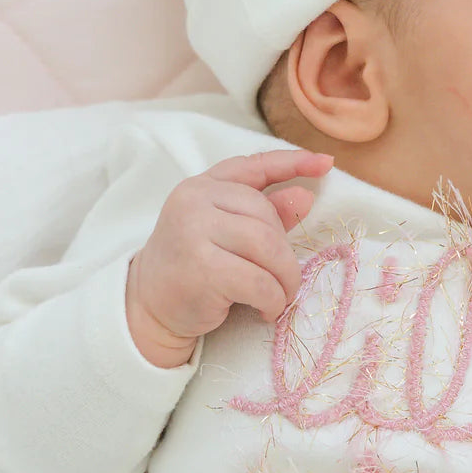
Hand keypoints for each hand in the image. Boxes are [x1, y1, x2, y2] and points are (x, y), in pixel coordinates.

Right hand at [126, 149, 333, 367]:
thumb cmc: (193, 266)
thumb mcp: (226, 233)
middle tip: (286, 280)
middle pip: (266, 217)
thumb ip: (264, 213)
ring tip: (280, 296)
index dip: (292, 163)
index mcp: (202, 186)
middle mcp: (195, 201)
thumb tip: (306, 195)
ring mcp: (194, 232)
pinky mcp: (200, 269)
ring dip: (284, 279)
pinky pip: (258, 281)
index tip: (325, 164)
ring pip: (267, 247)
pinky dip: (272, 299)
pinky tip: (265, 309)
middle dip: (286, 253)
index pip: (254, 166)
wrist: (147, 309)